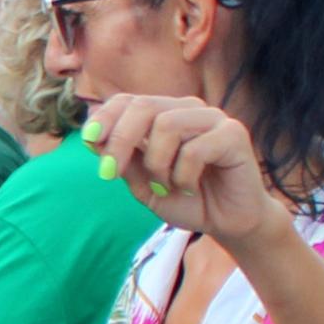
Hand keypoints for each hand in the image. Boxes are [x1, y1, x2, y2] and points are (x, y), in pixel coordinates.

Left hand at [84, 93, 279, 243]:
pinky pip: (196, 148)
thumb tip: (92, 137)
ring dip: (157, 164)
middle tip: (110, 173)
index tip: (89, 141)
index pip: (128, 100)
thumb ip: (122, 160)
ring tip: (166, 185)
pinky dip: (184, 174)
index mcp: (163, 115)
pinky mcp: (234, 134)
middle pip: (143, 106)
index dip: (105, 118)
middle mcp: (187, 109)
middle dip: (120, 140)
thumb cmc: (185, 199)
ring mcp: (212, 118)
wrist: (225, 222)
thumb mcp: (143, 185)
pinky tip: (190, 187)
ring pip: (167, 125)